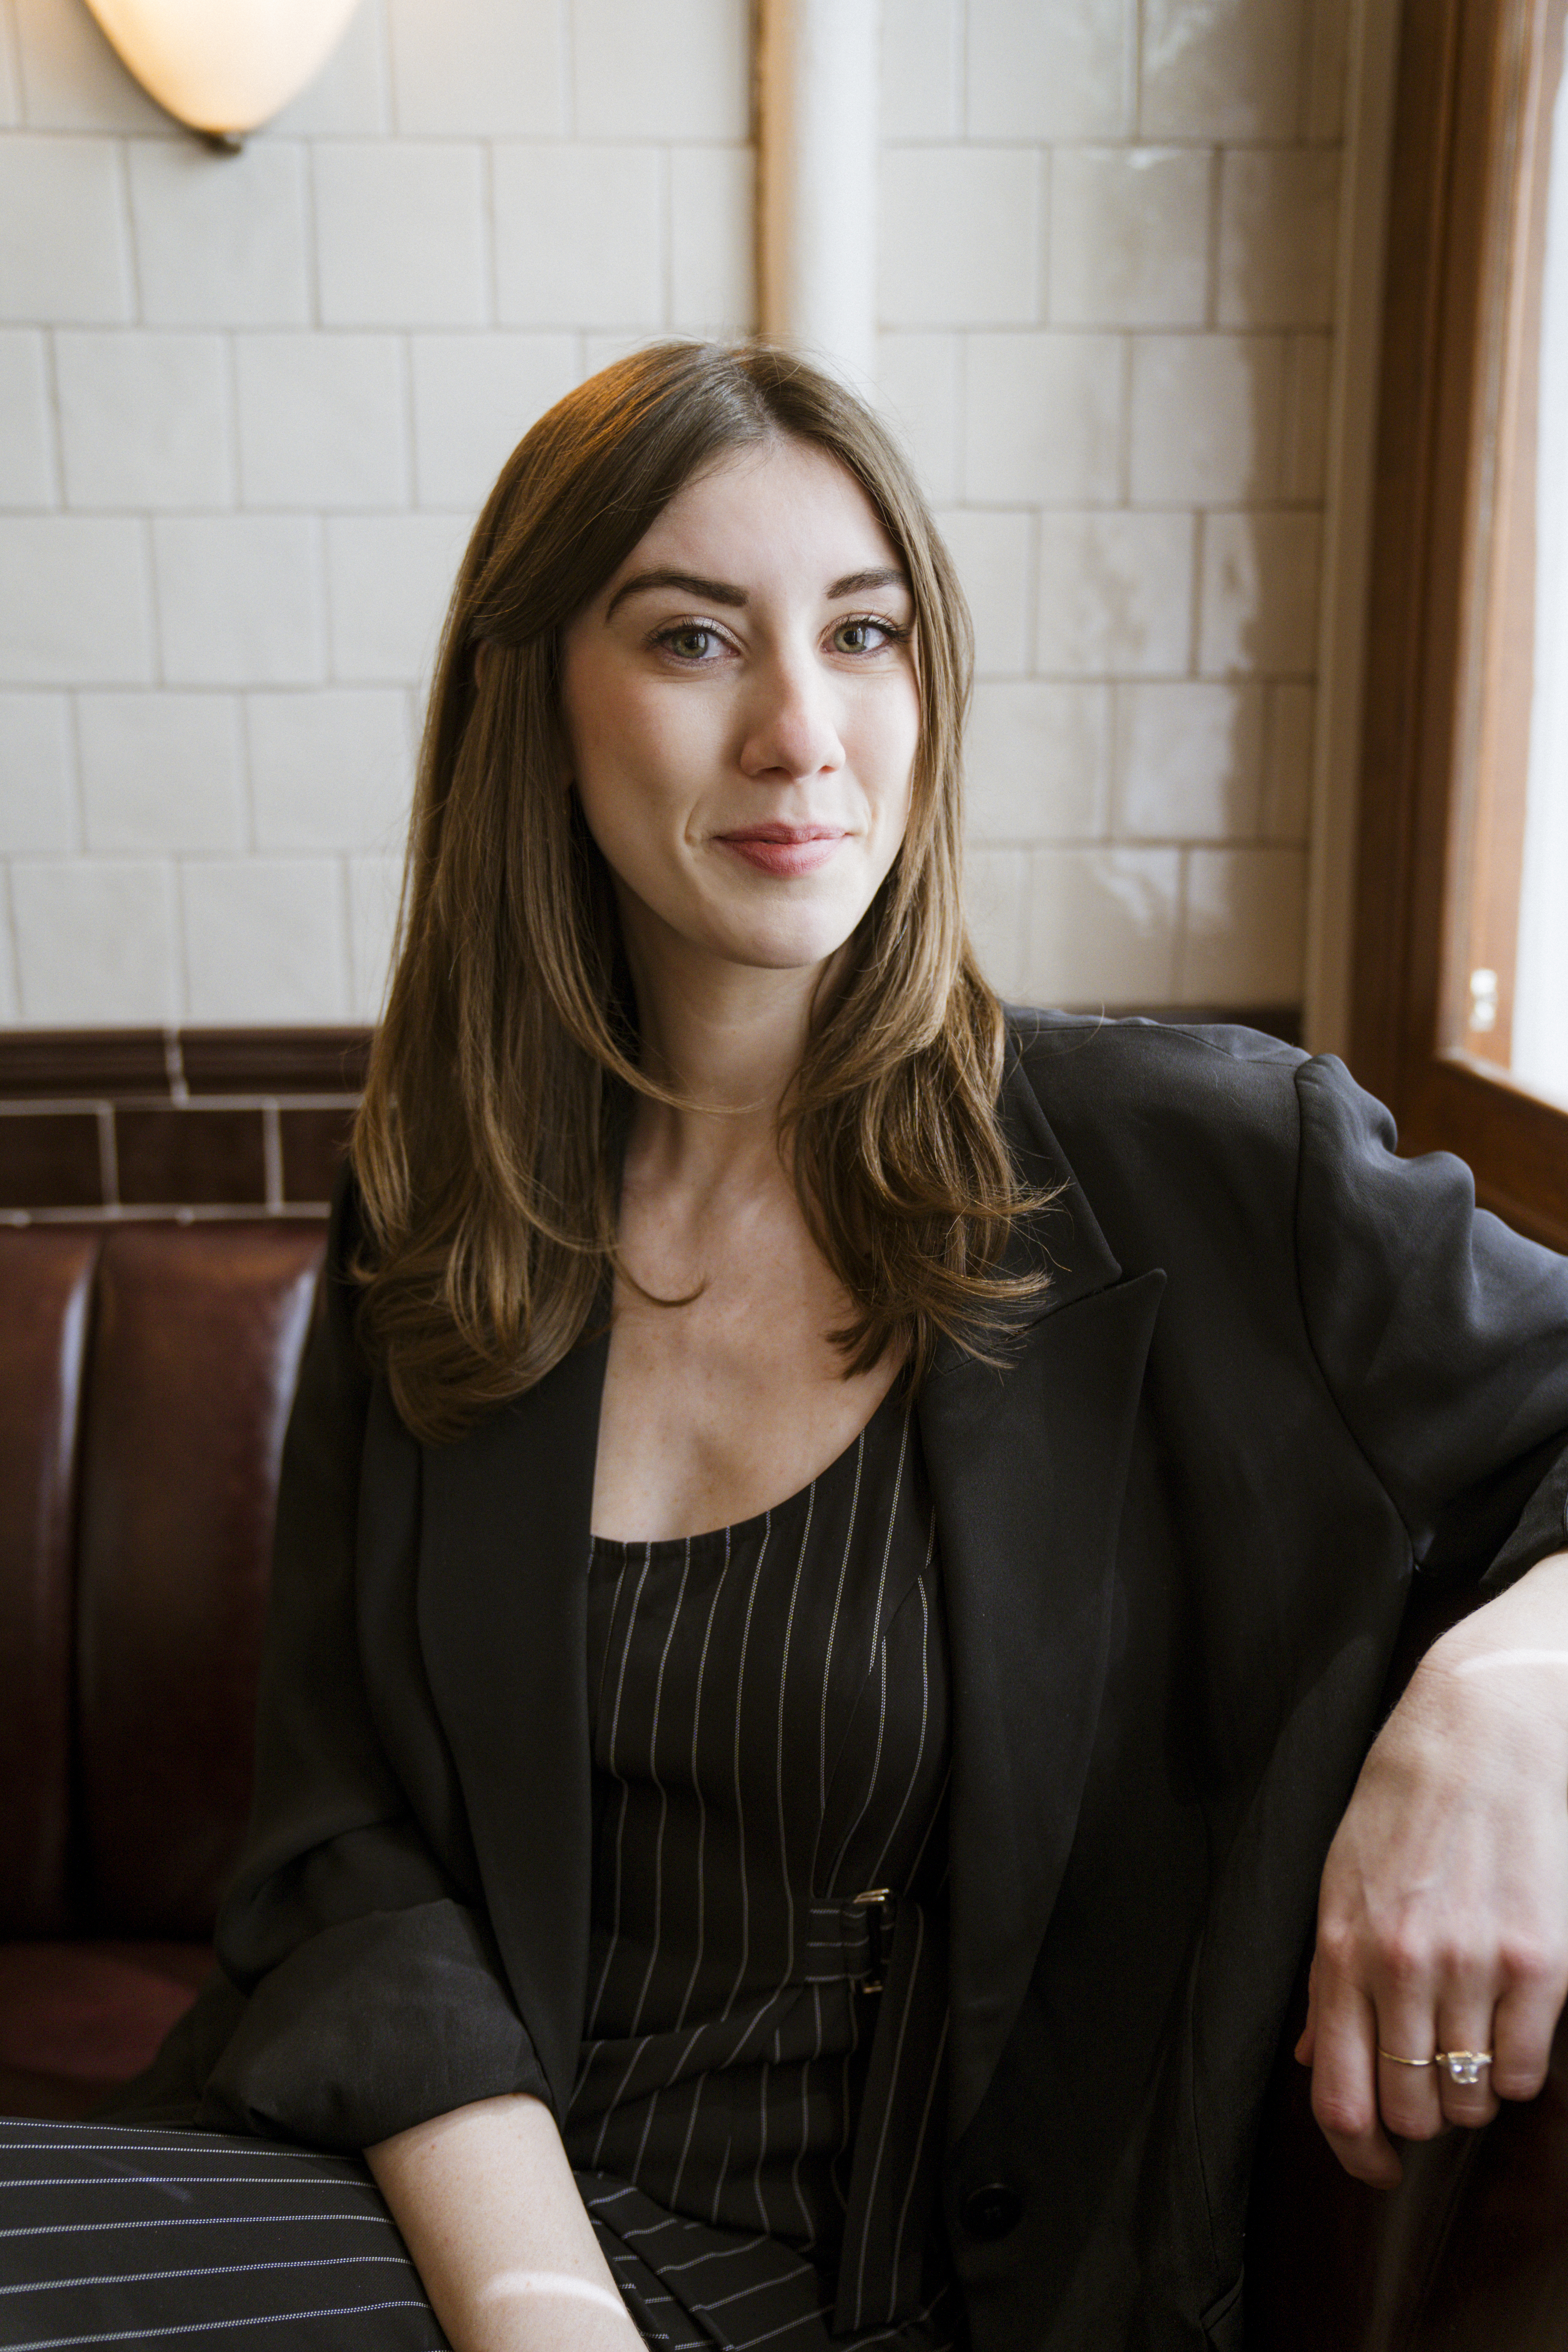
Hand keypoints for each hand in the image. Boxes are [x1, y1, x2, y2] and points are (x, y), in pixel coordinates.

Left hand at [1296, 1556, 1567, 2186]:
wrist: (1478, 1734)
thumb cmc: (1402, 1808)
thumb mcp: (1339, 1884)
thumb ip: (1326, 1980)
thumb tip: (1312, 2060)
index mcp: (1342, 1948)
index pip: (1339, 2096)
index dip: (1358, 2155)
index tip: (1378, 2168)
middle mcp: (1402, 1965)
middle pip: (1410, 2109)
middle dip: (1420, 2118)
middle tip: (1430, 2085)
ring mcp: (1474, 1965)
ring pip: (1471, 2097)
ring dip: (1470, 2091)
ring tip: (1470, 2041)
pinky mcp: (1540, 1963)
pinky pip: (1527, 2070)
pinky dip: (1519, 2068)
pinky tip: (1511, 2025)